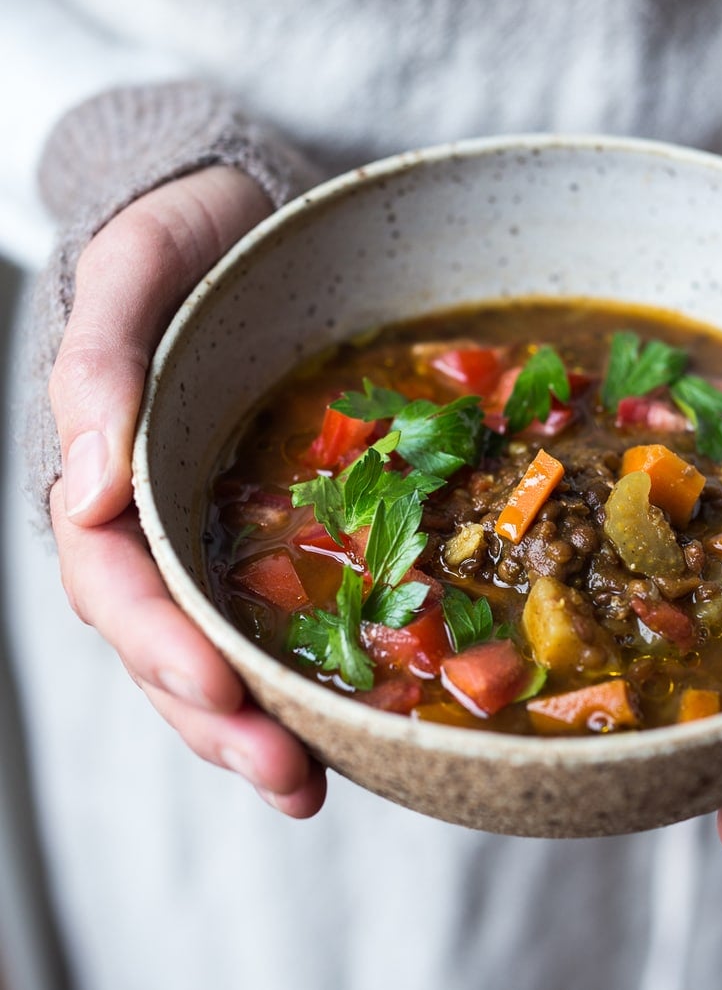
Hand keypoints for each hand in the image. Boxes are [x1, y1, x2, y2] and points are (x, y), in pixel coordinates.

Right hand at [48, 165, 325, 815]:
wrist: (245, 210)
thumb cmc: (180, 233)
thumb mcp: (130, 268)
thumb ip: (96, 363)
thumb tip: (85, 485)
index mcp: (107, 473)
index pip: (114, 583)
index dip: (158, 644)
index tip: (219, 691)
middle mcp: (160, 519)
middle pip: (169, 644)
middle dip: (219, 721)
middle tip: (290, 782)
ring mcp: (221, 525)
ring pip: (225, 645)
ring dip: (261, 722)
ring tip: (315, 784)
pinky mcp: (285, 517)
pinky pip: (292, 600)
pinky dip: (316, 660)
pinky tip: (363, 707)